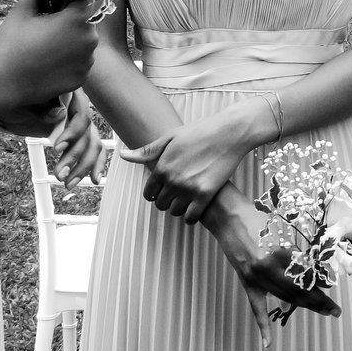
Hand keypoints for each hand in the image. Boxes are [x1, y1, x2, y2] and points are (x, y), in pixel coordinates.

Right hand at [0, 0, 99, 125]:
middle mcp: (88, 39)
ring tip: (49, 49)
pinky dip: (70, 63)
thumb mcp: (21, 12)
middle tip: (51, 29)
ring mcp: (86, 62)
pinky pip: (79, 65)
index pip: (85, 0)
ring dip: (73, 44)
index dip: (74, 0)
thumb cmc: (10, 44)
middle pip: (86, 24)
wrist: (3, 81)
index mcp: (76, 18)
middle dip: (73, 24)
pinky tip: (51, 65)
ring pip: (84, 46)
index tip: (62, 5)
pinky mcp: (80, 80)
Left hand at [0, 91, 104, 182]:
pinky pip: (93, 150)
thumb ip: (41, 108)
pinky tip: (93, 179)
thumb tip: (61, 113)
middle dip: (75, 157)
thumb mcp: (23, 104)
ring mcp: (80, 124)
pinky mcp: (78, 138)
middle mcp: (79, 109)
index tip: (57, 148)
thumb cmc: (16, 103)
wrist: (10, 110)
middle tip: (60, 174)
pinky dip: (95, 165)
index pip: (80, 115)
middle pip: (87, 134)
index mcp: (69, 95)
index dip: (73, 133)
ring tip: (68, 183)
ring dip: (83, 167)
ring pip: (92, 145)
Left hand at [117, 102, 272, 220]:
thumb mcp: (170, 138)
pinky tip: (195, 208)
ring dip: (178, 208)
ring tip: (186, 200)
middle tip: (176, 194)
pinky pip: (191, 217)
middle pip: (160, 204)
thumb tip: (122, 155)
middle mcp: (172, 180)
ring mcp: (189, 188)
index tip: (163, 190)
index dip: (154, 193)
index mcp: (162, 167)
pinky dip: (191, 217)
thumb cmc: (200, 132)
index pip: (148, 193)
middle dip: (166, 200)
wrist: (228, 133)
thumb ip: (146, 151)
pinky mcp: (206, 194)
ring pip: (174, 212)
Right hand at [208, 197, 340, 319]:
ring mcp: (255, 278)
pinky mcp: (246, 281)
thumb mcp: (282, 231)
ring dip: (303, 307)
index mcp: (280, 253)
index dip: (321, 287)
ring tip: (322, 312)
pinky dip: (263, 326)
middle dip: (318, 302)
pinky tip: (268, 344)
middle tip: (335, 311)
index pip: (306, 277)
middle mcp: (268, 268)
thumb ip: (296, 253)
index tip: (334, 293)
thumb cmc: (257, 218)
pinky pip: (257, 307)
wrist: (228, 215)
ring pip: (284, 298)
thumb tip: (314, 272)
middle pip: (298, 291)